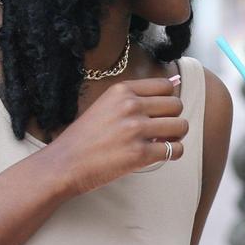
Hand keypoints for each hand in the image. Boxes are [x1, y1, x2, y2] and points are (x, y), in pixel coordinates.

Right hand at [44, 78, 187, 194]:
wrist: (64, 163)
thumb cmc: (84, 137)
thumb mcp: (106, 105)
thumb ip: (135, 97)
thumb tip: (175, 80)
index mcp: (122, 91)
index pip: (166, 86)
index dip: (167, 100)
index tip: (160, 111)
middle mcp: (131, 106)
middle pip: (176, 105)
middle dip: (173, 118)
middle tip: (162, 129)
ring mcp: (136, 129)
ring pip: (181, 126)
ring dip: (175, 136)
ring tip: (162, 142)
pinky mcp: (140, 153)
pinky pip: (175, 149)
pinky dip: (173, 153)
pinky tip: (160, 154)